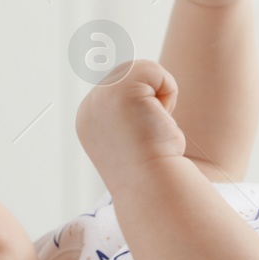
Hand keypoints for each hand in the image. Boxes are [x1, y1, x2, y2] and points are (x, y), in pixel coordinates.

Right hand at [75, 59, 185, 188]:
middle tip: (150, 135)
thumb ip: (132, 114)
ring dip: (161, 100)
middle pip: (134, 76)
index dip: (144, 110)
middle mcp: (89, 106)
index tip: (142, 141)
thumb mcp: (134, 139)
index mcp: (89, 119)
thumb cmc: (152, 172)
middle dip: (152, 102)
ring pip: (144, 71)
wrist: (152, 187)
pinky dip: (169, 93)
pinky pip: (156, 72)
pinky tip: (158, 122)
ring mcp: (101, 96)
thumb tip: (147, 93)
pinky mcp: (120, 89)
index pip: (125, 91)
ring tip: (153, 129)